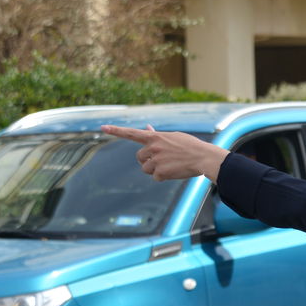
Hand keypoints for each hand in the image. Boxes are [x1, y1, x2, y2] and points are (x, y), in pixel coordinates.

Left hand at [101, 124, 227, 181]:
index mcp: (155, 137)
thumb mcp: (172, 137)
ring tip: (171, 165)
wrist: (203, 157)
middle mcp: (152, 147)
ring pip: (146, 169)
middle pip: (139, 158)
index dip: (116, 130)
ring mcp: (156, 160)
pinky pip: (156, 177)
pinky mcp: (160, 172)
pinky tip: (174, 171)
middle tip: (161, 160)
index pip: (131, 133)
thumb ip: (157, 135)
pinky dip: (164, 176)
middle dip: (147, 161)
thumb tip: (147, 128)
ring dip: (155, 169)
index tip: (102, 128)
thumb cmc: (190, 146)